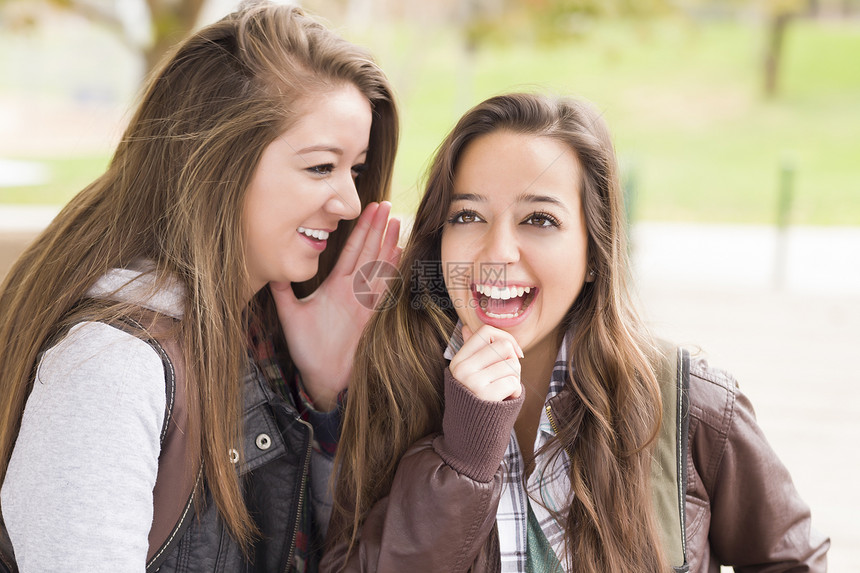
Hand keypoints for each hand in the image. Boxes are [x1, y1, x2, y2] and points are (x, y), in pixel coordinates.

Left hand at [270, 201, 400, 410]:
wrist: (322, 377)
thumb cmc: (308, 350)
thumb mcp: (290, 315)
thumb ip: (282, 292)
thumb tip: (270, 269)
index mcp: (336, 286)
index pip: (350, 251)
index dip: (359, 230)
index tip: (367, 210)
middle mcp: (353, 290)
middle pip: (368, 252)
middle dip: (377, 228)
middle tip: (386, 204)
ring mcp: (365, 302)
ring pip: (379, 266)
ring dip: (388, 244)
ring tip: (396, 222)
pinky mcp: (373, 316)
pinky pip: (385, 288)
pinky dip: (393, 271)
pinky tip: (401, 253)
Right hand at [448, 324, 523, 401]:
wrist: (470, 436)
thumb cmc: (474, 400)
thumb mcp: (467, 375)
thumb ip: (470, 352)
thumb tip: (466, 328)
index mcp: (458, 361)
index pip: (485, 331)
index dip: (506, 338)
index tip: (514, 353)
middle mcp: (463, 369)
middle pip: (504, 347)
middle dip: (513, 362)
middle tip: (506, 378)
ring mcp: (473, 382)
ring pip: (512, 365)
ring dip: (515, 379)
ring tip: (503, 391)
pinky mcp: (486, 396)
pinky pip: (514, 382)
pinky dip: (515, 392)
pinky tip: (504, 400)